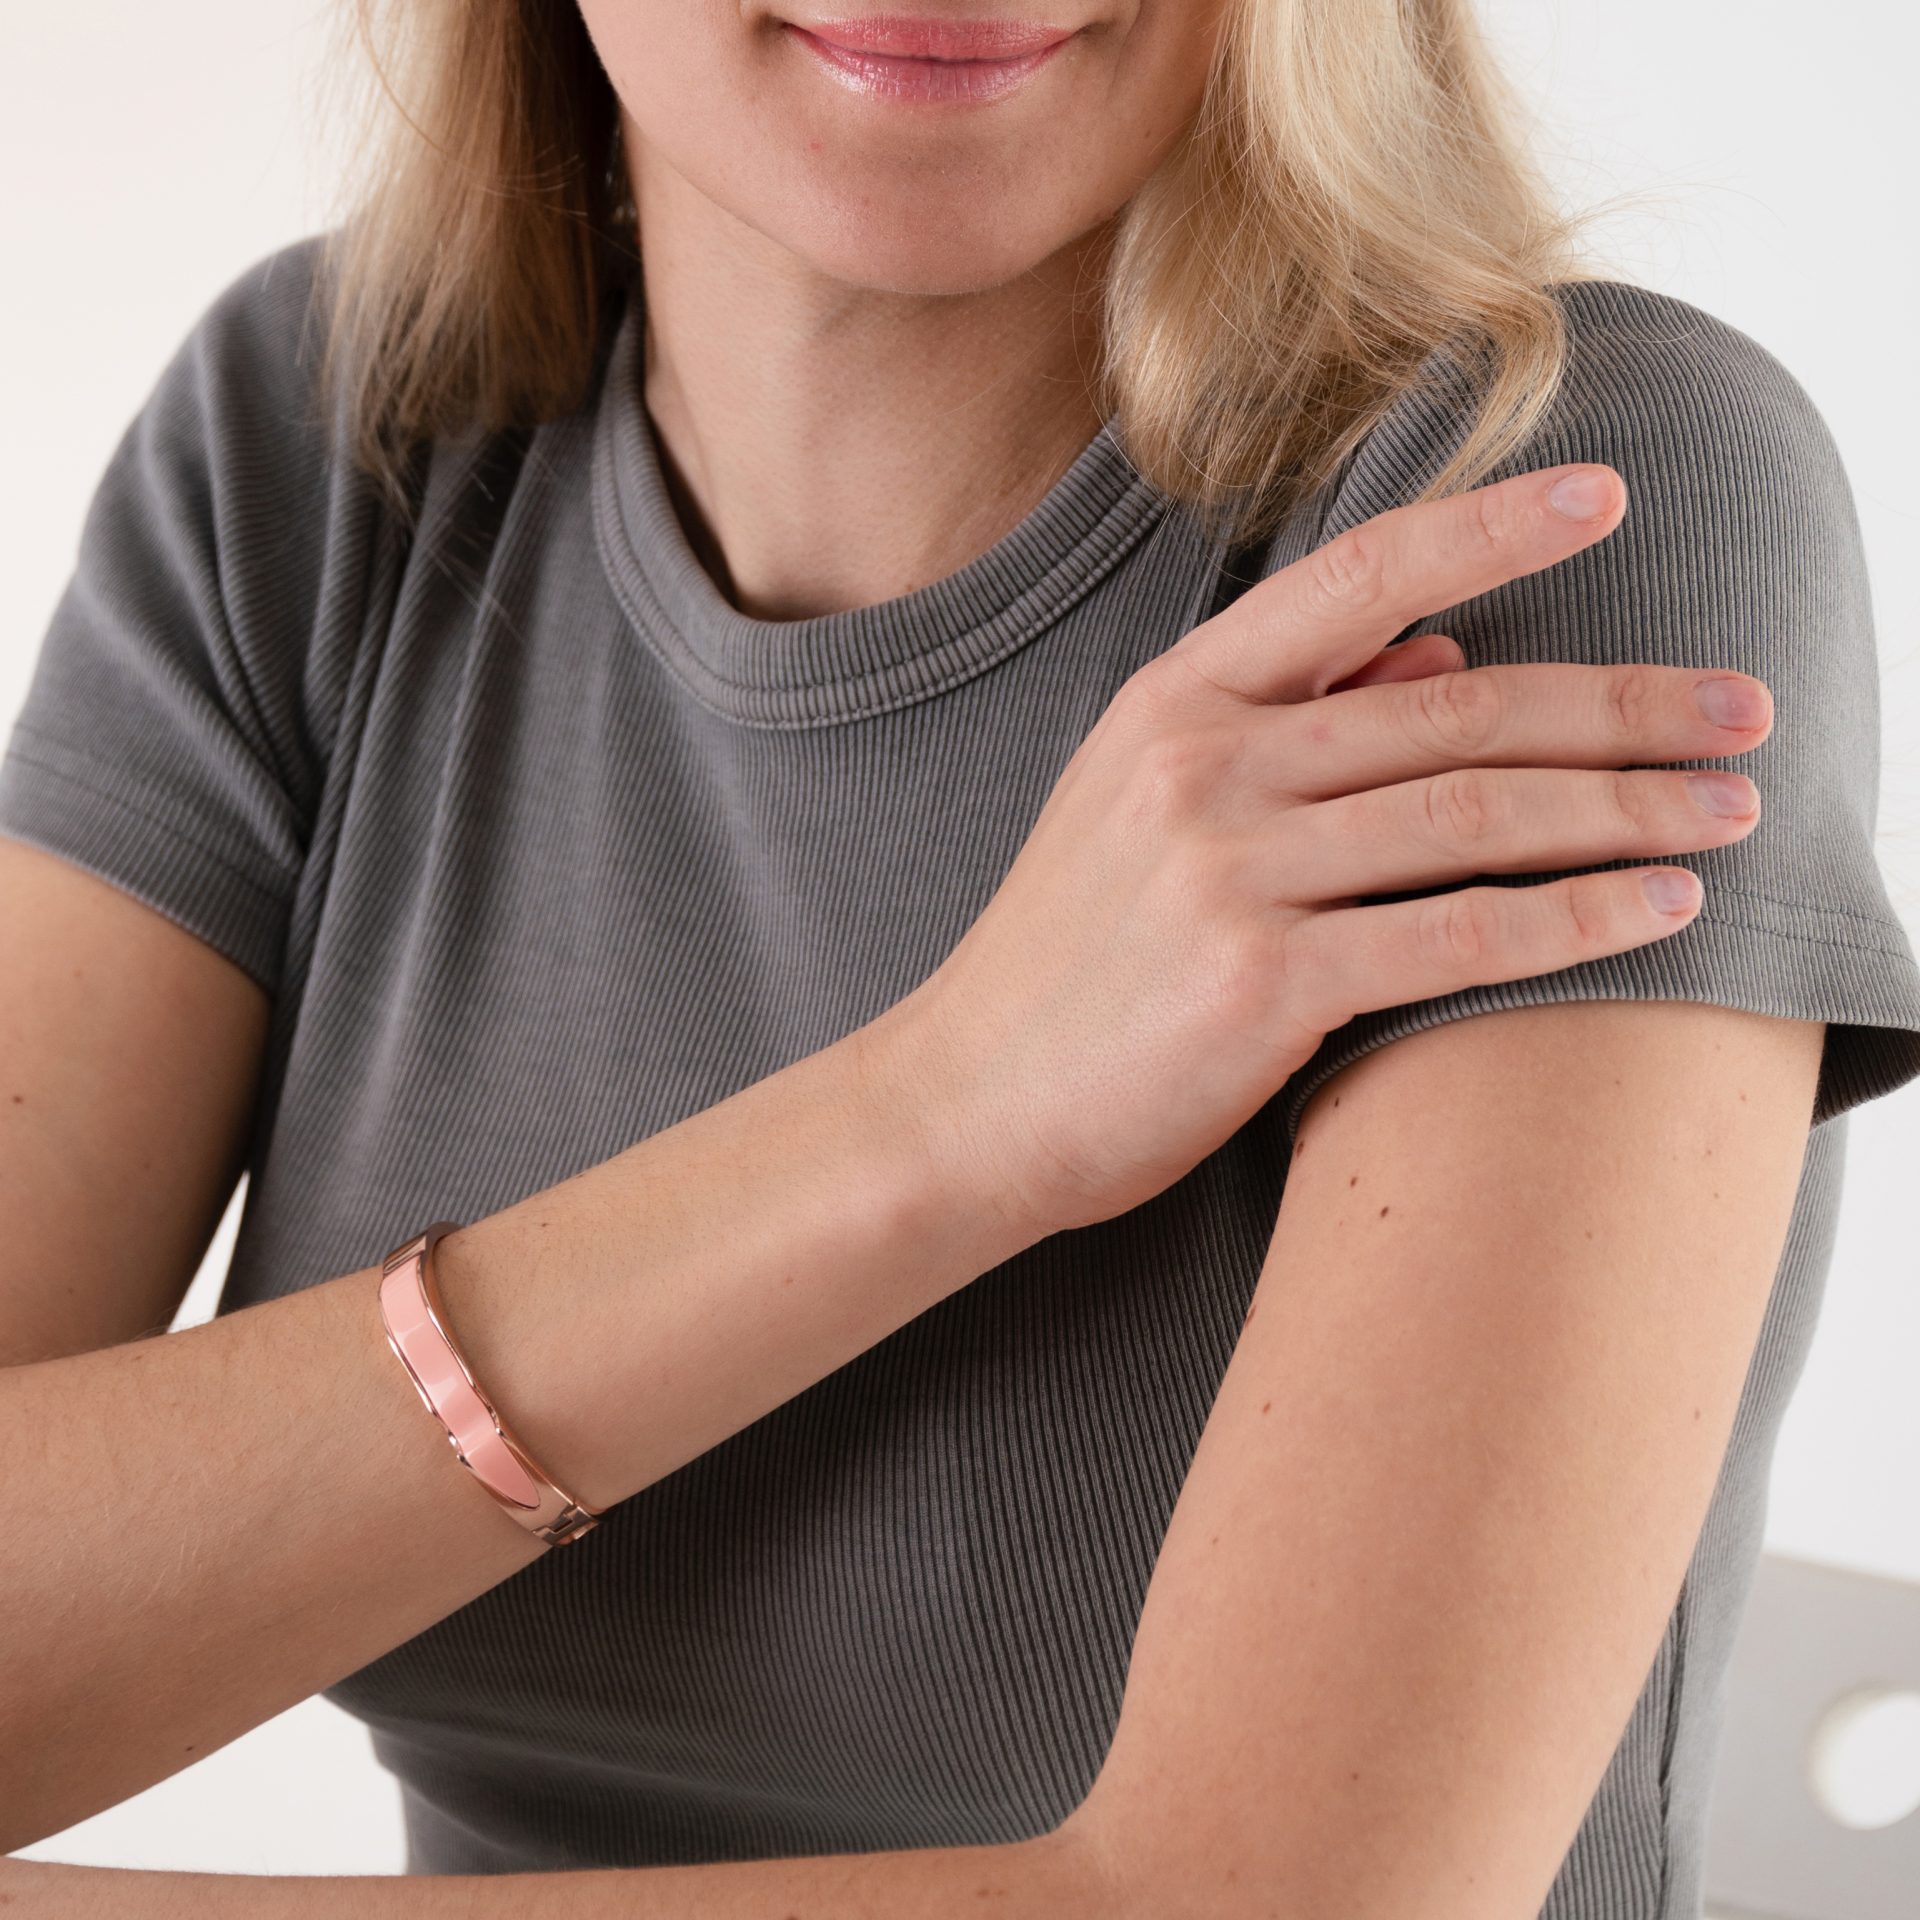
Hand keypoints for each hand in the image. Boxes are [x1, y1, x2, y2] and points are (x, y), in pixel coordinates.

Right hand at [878, 462, 1770, 1237]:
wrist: (965, 1102)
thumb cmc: (1068, 960)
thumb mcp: (1144, 805)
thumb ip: (1288, 718)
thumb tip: (1445, 654)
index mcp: (1176, 702)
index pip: (1355, 577)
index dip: (1489, 526)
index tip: (1610, 497)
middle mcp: (1203, 765)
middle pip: (1456, 708)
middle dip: (1620, 706)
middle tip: (1743, 709)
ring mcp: (1226, 871)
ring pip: (1472, 812)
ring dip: (1624, 809)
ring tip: (1733, 809)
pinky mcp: (1257, 984)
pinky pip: (1452, 937)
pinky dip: (1572, 920)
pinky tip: (1661, 909)